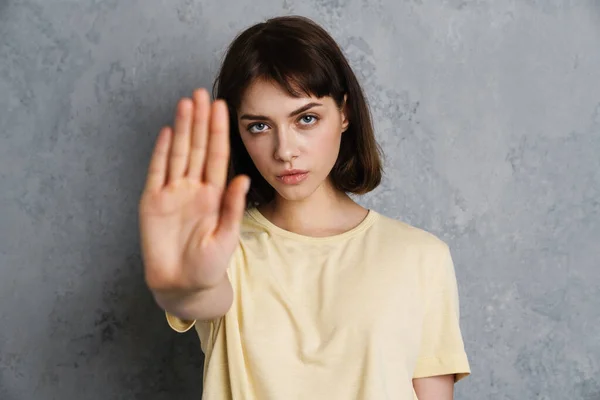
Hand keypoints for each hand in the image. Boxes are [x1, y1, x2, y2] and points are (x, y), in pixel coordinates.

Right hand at [139, 88, 249, 292]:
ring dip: (182, 128)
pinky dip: (161, 152)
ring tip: (186, 102)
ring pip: (178, 153)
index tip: (222, 107)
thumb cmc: (209, 265)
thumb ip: (232, 208)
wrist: (182, 285)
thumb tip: (243, 179)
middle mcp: (194, 188)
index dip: (219, 131)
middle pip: (198, 147)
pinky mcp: (152, 202)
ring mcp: (172, 193)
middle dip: (200, 120)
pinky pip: (157, 172)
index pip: (218, 156)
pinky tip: (167, 132)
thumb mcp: (226, 238)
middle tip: (202, 93)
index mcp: (214, 195)